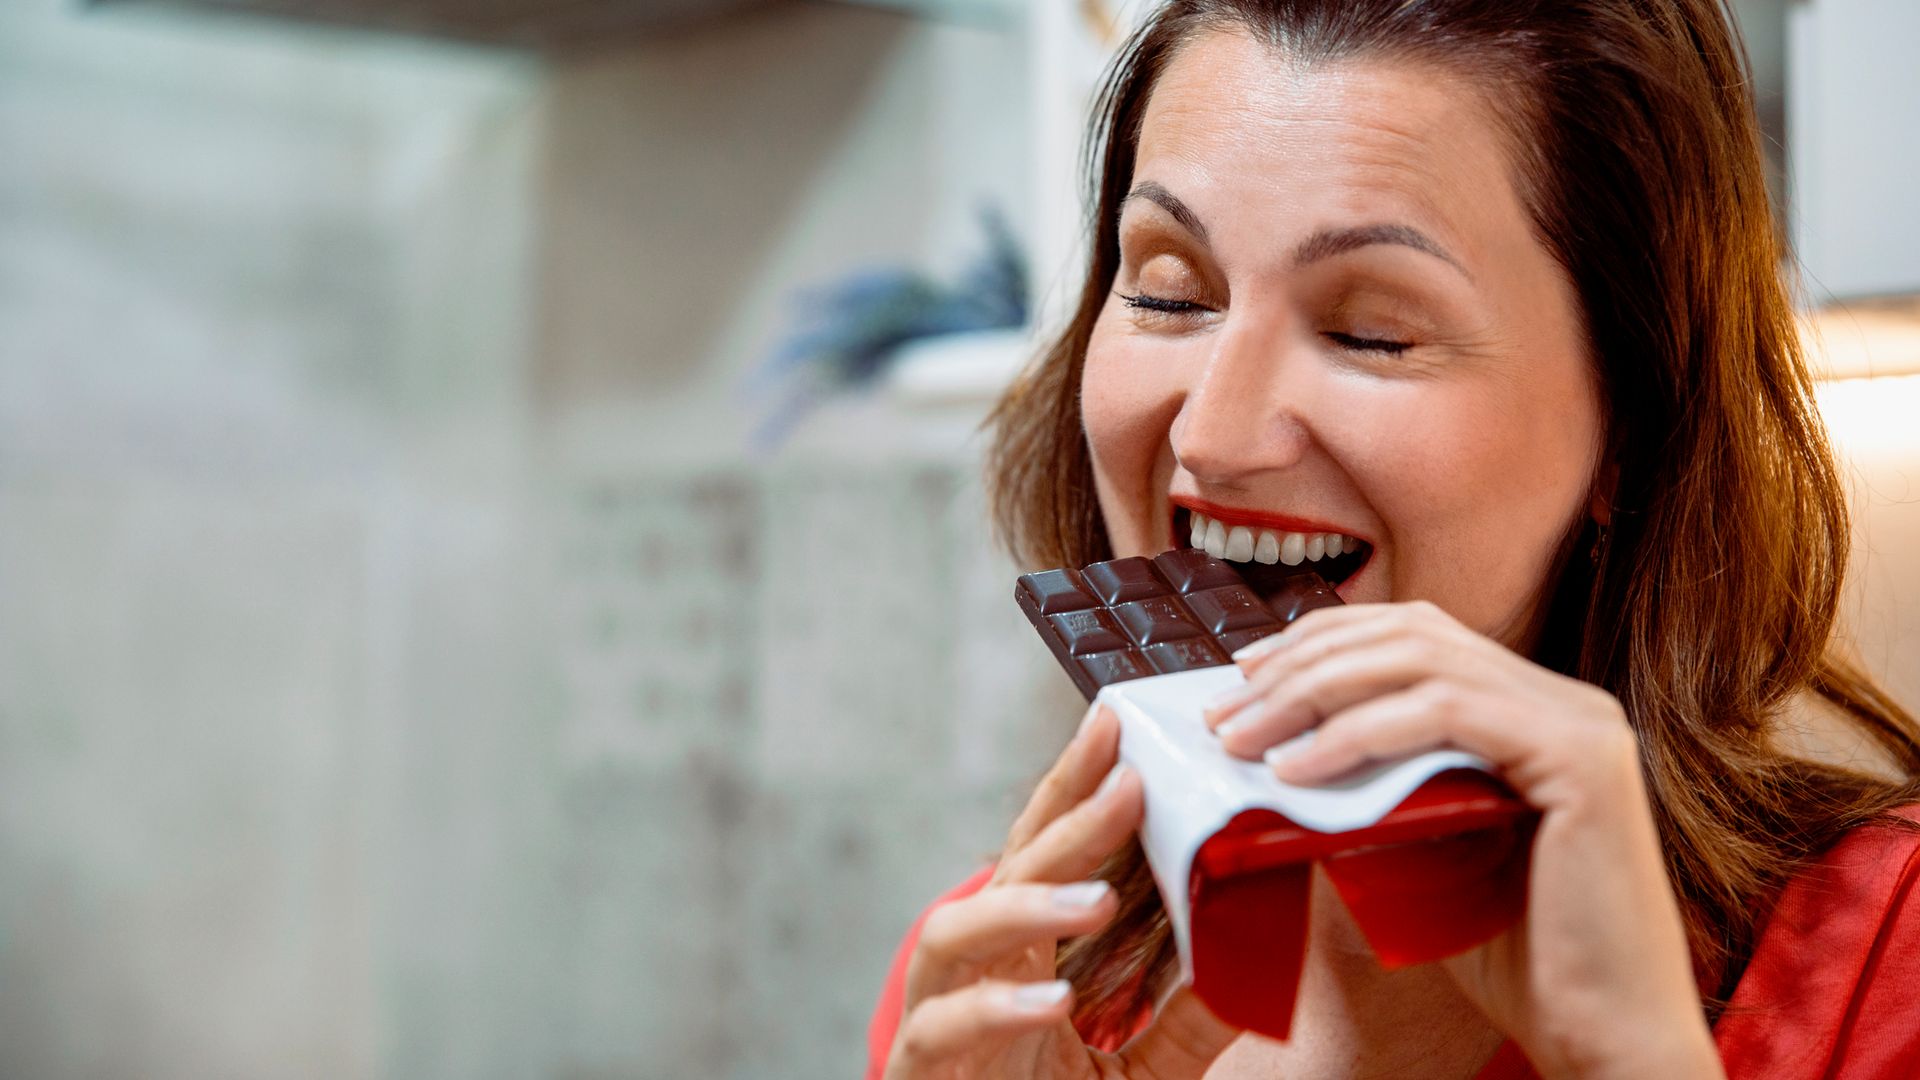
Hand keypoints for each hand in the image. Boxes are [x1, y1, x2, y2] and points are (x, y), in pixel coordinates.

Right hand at [883, 703, 1238, 1079]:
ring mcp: (940, 1014)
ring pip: (956, 934)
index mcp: (1023, 949)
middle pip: (1008, 866)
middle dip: (1065, 817)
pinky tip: (1052, 1001)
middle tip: (1126, 778)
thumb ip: (1190, 1009)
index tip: (1119, 724)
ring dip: (1025, 903)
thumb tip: (1257, 938)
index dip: (1077, 784)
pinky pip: (947, 1028)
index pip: (1047, 845)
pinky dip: (997, 1009)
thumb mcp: (1145, 1063)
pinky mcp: (924, 1070)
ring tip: (1097, 893)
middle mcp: (976, 968)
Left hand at [1205, 601, 1723, 1079]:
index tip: (1245, 673)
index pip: (1417, 633)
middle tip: (1223, 710)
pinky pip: (1445, 715)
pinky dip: (1357, 735)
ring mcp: (1581, 722)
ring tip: (1240, 738)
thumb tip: (1275, 754)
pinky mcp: (1582, 760)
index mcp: (1533, 709)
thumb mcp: (1427, 850)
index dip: (1325, 639)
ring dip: (1311, 693)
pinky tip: (1296, 769)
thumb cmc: (1516, 959)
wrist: (1604, 1036)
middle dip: (1302, 663)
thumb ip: (1379, 792)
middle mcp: (1564, 700)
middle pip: (1411, 633)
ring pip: (1420, 661)